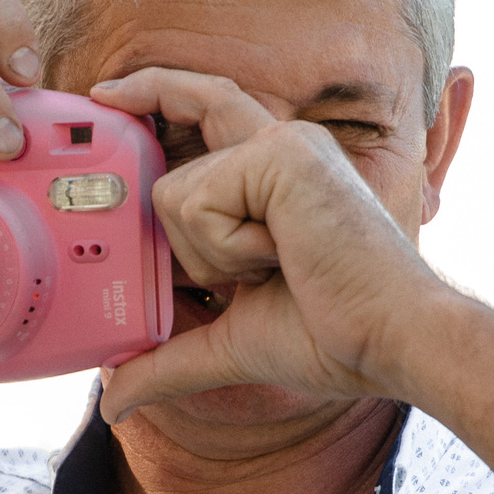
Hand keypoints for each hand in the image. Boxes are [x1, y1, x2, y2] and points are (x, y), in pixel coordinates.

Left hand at [87, 69, 448, 419]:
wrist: (388, 343)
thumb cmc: (332, 337)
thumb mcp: (228, 343)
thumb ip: (169, 358)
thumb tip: (114, 401)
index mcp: (274, 175)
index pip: (204, 108)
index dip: (153, 93)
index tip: (105, 94)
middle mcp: (280, 146)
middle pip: (179, 134)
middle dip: (153, 152)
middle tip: (143, 163)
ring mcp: (282, 144)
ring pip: (173, 194)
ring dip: (210, 257)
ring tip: (272, 269)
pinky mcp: (281, 154)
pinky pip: (197, 203)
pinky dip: (225, 250)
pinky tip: (280, 257)